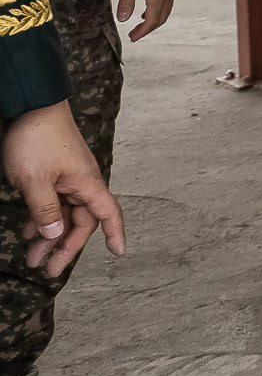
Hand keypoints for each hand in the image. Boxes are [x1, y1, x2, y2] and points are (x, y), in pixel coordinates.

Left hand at [3, 101, 124, 275]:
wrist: (32, 106)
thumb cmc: (37, 139)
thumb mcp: (35, 182)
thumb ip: (45, 211)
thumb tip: (54, 234)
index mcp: (87, 184)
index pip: (108, 214)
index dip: (115, 233)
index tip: (118, 252)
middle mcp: (82, 183)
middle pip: (81, 221)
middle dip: (64, 247)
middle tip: (47, 269)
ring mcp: (68, 178)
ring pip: (64, 214)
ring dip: (49, 236)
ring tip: (31, 256)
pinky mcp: (54, 173)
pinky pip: (53, 202)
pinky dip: (42, 218)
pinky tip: (28, 229)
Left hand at [116, 0, 178, 40]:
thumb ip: (126, 3)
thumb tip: (122, 19)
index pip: (151, 22)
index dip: (142, 32)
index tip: (133, 37)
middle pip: (160, 19)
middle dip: (148, 28)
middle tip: (135, 34)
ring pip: (165, 11)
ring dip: (153, 20)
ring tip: (141, 22)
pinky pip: (167, 3)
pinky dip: (158, 10)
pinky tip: (148, 8)